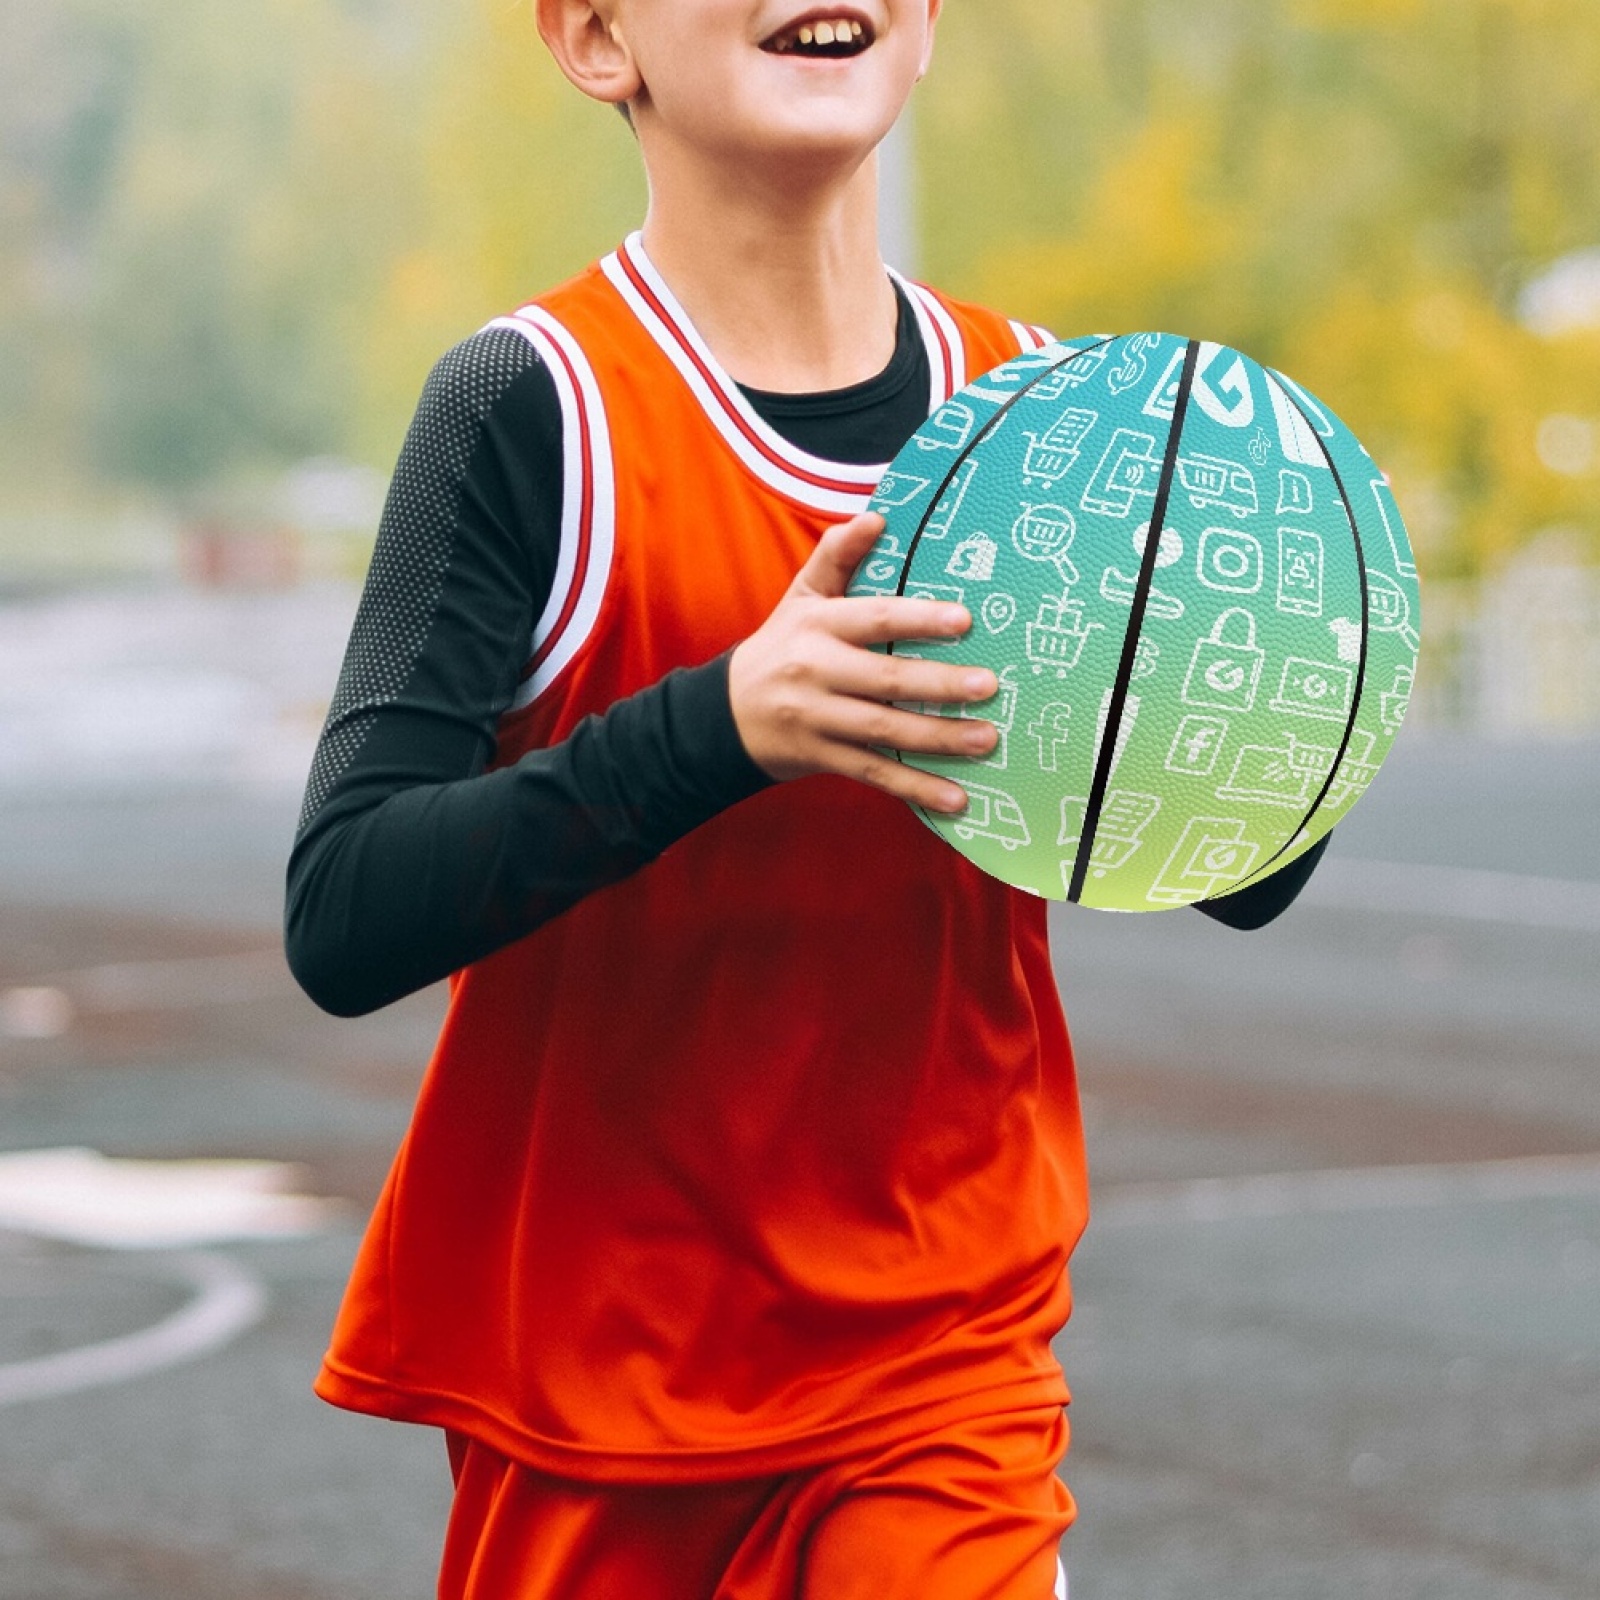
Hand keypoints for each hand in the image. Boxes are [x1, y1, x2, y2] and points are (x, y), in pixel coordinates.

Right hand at [729, 513, 998, 813]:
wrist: (725, 714)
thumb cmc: (782, 646)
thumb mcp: (801, 597)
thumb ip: (837, 556)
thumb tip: (876, 516)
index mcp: (817, 625)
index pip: (873, 618)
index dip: (917, 619)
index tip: (965, 620)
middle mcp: (816, 672)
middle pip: (885, 679)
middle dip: (940, 684)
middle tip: (990, 686)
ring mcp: (818, 719)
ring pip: (884, 731)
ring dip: (939, 739)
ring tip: (987, 739)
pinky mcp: (823, 758)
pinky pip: (875, 774)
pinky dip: (916, 789)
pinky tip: (957, 799)